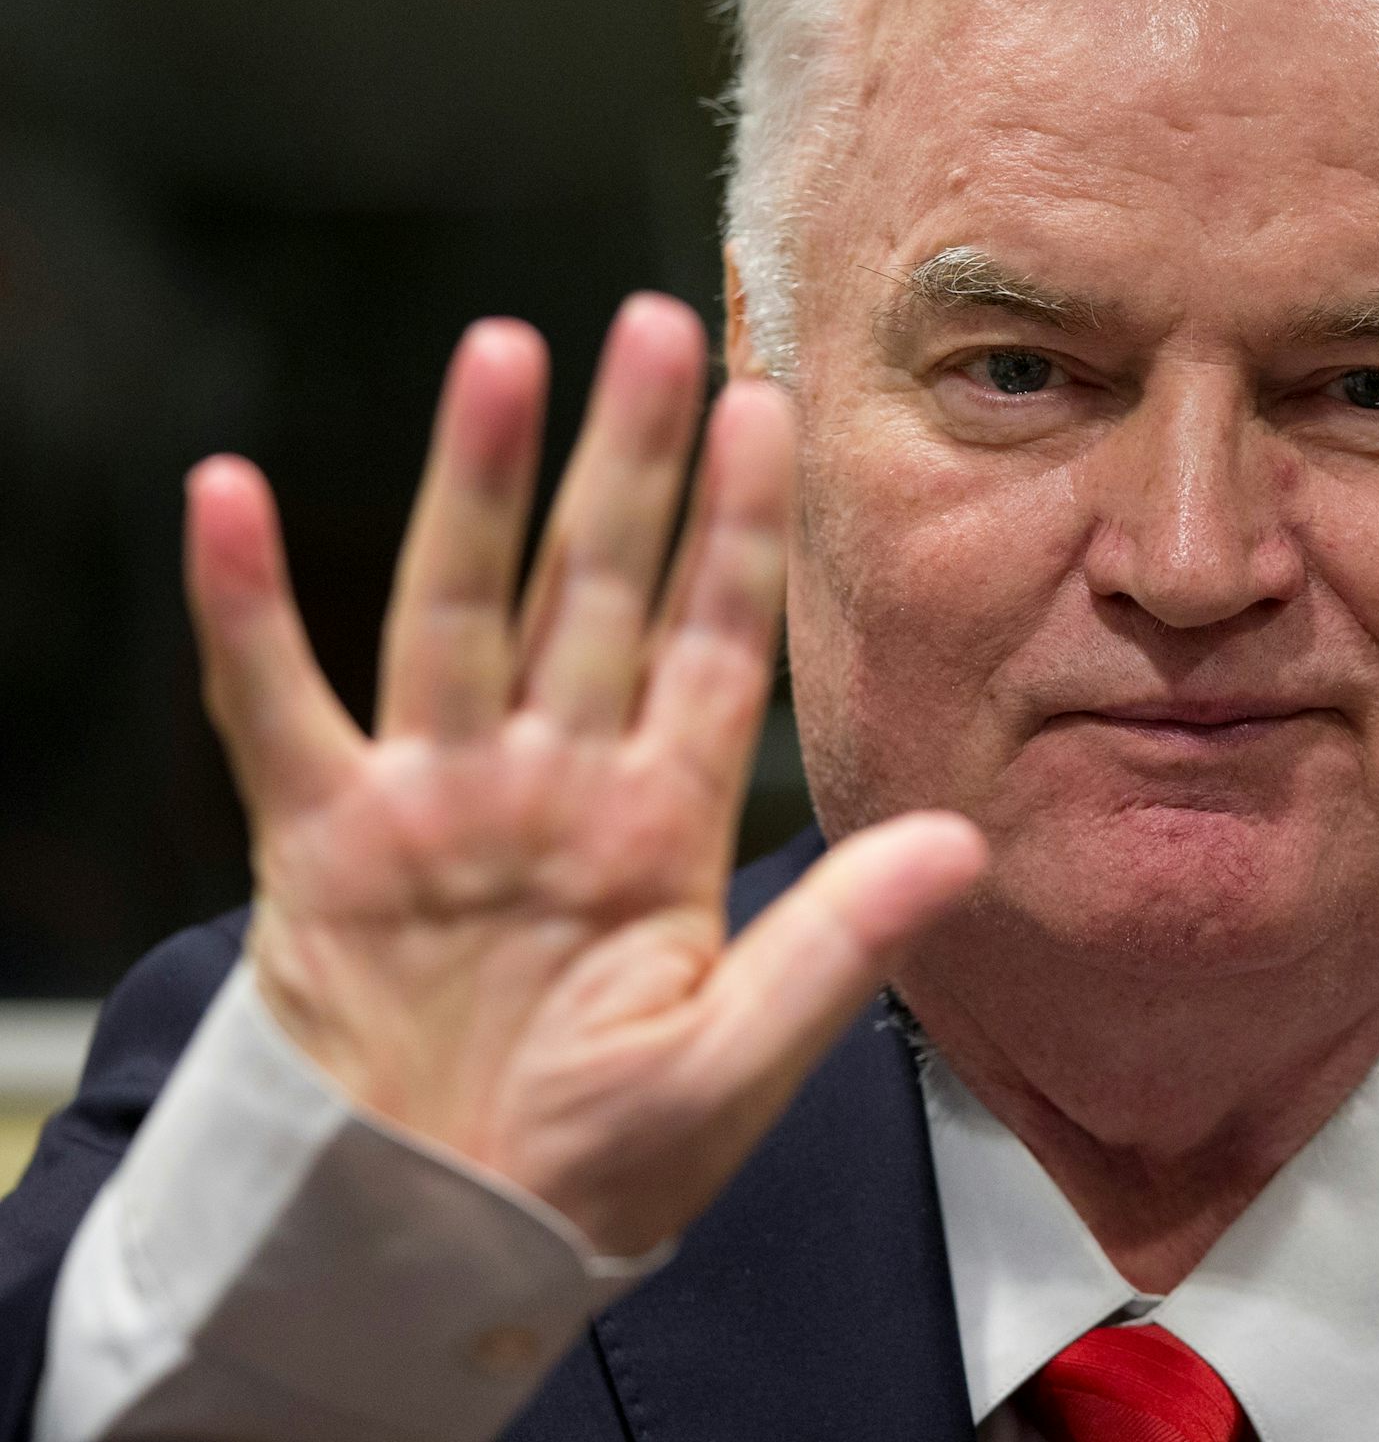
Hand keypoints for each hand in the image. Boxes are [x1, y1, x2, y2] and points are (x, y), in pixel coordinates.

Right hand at [182, 296, 983, 1255]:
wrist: (440, 1235)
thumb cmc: (594, 1159)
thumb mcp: (730, 1064)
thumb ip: (837, 947)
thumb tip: (966, 845)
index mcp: (661, 823)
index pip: (717, 643)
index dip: (745, 528)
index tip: (774, 410)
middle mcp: (554, 780)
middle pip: (597, 588)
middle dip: (628, 462)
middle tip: (659, 327)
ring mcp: (437, 798)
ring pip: (459, 610)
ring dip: (473, 486)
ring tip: (499, 356)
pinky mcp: (323, 844)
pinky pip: (276, 708)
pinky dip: (247, 611)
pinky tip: (228, 500)